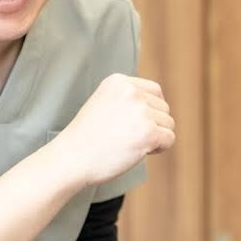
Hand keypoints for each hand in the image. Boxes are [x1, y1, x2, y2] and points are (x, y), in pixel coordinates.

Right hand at [51, 73, 174, 185]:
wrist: (71, 158)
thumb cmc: (86, 138)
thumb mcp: (104, 103)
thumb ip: (127, 99)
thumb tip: (158, 106)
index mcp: (119, 82)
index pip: (154, 91)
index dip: (149, 110)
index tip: (133, 124)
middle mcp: (131, 92)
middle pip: (163, 108)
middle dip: (153, 124)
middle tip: (128, 137)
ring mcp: (140, 112)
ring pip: (168, 124)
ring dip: (156, 137)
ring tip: (130, 144)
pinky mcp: (148, 132)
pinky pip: (169, 139)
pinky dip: (159, 148)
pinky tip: (139, 152)